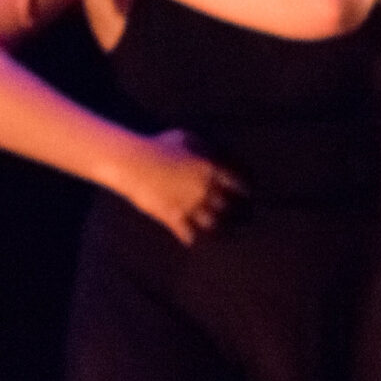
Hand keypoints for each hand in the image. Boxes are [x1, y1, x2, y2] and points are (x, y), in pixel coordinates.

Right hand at [114, 129, 246, 244]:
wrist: (131, 161)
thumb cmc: (157, 146)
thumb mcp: (185, 138)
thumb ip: (204, 147)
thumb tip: (217, 153)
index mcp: (210, 168)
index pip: (239, 184)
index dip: (246, 192)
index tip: (249, 197)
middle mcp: (204, 189)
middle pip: (231, 208)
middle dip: (240, 215)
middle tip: (245, 220)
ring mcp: (189, 204)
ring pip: (214, 225)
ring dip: (222, 231)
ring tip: (228, 236)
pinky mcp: (173, 217)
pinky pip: (190, 235)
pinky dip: (195, 240)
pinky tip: (197, 242)